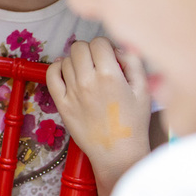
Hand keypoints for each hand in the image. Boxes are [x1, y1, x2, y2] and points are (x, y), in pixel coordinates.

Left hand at [46, 37, 151, 195]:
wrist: (118, 152)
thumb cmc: (134, 123)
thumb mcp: (144, 90)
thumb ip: (133, 63)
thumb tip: (118, 49)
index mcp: (110, 75)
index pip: (99, 42)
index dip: (106, 46)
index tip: (110, 55)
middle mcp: (88, 81)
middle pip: (79, 47)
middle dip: (90, 50)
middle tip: (97, 62)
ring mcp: (72, 92)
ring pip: (66, 60)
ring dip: (76, 61)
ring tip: (87, 73)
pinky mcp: (61, 103)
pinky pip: (51, 75)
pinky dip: (56, 68)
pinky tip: (66, 72)